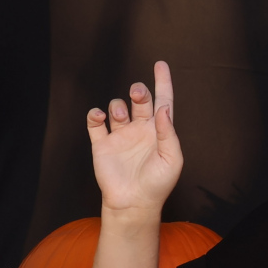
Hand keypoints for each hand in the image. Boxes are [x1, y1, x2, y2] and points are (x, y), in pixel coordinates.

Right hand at [87, 61, 182, 216]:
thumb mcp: (172, 159)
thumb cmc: (158, 183)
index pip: (162, 101)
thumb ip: (168, 133)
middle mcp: (140, 129)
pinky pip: (95, 123)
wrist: (134, 203)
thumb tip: (163, 108)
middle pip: (139, 101)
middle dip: (138, 92)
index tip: (161, 64)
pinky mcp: (102, 144)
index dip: (162, 82)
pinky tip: (99, 116)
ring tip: (120, 116)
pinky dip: (95, 115)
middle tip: (138, 92)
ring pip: (117, 107)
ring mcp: (120, 135)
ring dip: (118, 106)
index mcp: (159, 131)